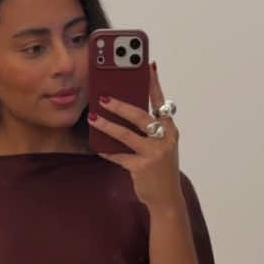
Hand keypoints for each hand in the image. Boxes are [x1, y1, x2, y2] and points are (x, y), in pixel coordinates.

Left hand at [87, 61, 182, 212]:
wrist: (166, 198)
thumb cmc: (160, 168)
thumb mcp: (161, 145)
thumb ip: (149, 129)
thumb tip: (125, 109)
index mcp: (170, 130)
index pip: (160, 102)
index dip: (153, 83)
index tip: (147, 65)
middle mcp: (165, 139)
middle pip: (140, 116)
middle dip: (120, 105)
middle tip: (103, 97)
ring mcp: (154, 153)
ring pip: (126, 135)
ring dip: (107, 125)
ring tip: (93, 118)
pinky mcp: (142, 167)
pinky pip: (119, 156)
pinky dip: (107, 150)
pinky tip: (96, 145)